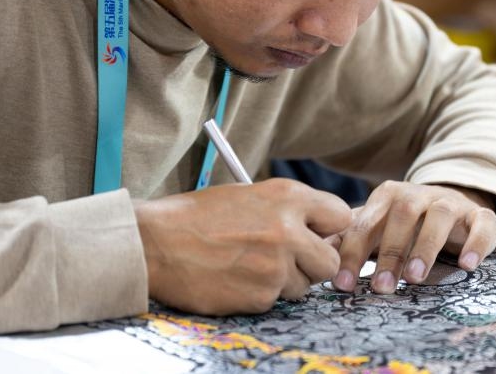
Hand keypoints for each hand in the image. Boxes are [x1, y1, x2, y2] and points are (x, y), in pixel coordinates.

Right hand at [135, 178, 351, 314]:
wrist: (156, 243)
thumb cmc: (197, 216)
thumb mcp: (248, 195)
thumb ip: (287, 210)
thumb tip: (318, 230)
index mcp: (287, 196)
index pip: (340, 215)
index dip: (329, 229)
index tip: (317, 235)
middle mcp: (288, 230)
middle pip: (330, 261)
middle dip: (312, 264)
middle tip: (288, 260)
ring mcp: (275, 266)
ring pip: (303, 286)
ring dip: (284, 281)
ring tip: (249, 265)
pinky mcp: (260, 295)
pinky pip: (275, 300)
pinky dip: (260, 294)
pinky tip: (235, 278)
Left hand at [329, 181, 495, 293]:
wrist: (450, 201)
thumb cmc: (404, 223)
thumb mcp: (377, 227)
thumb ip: (349, 239)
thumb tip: (314, 255)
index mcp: (387, 197)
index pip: (365, 223)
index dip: (352, 254)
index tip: (343, 285)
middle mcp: (418, 194)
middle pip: (402, 216)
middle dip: (390, 252)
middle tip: (382, 287)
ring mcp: (450, 203)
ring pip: (439, 216)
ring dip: (426, 246)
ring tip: (416, 277)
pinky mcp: (478, 215)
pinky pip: (481, 224)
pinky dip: (476, 243)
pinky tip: (467, 265)